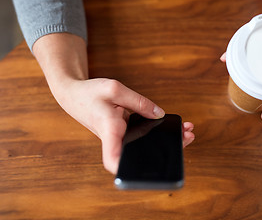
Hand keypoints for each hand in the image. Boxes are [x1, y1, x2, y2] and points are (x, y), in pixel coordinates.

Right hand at [54, 78, 194, 173]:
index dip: (125, 169)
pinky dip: (157, 130)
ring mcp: (119, 137)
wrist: (74, 94)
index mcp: (109, 130)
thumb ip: (139, 102)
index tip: (139, 173)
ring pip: (144, 145)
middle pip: (139, 155)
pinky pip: (141, 135)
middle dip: (165, 149)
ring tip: (185, 130)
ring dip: (165, 139)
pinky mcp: (122, 132)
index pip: (114, 158)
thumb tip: (159, 114)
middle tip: (186, 137)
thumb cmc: (90, 93)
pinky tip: (170, 124)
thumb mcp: (115, 89)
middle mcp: (114, 138)